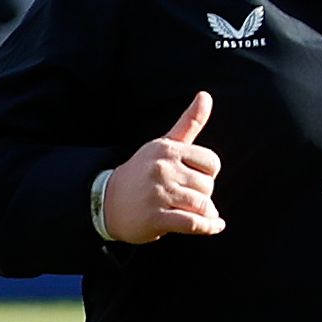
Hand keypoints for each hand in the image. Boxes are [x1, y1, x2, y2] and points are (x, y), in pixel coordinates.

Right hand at [99, 93, 221, 242]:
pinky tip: (214, 226)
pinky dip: (208, 227)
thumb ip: (188, 122)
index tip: (192, 178)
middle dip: (202, 194)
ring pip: (203, 205)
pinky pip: (194, 223)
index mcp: (167, 150)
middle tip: (182, 197)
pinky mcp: (156, 218)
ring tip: (192, 211)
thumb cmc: (142, 172)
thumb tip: (206, 94)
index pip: (212, 162)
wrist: (107, 202)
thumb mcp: (162, 146)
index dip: (208, 173)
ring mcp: (158, 194)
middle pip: (208, 185)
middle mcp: (162, 169)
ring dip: (205, 213)